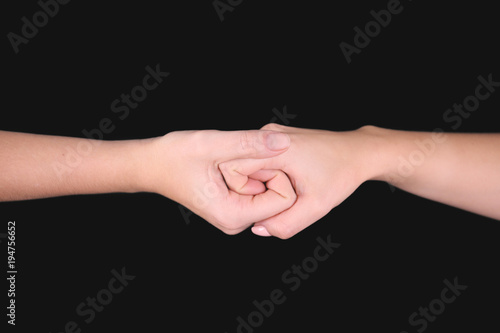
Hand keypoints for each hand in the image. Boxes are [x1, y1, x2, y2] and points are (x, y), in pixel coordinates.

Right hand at [146, 129, 296, 233]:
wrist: (152, 165)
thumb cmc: (174, 156)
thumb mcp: (212, 144)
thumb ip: (249, 143)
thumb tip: (283, 141)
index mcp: (233, 214)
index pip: (284, 199)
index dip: (275, 172)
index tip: (251, 155)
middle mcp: (236, 222)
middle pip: (279, 198)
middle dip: (267, 171)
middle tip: (236, 157)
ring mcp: (234, 217)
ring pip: (269, 193)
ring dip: (258, 171)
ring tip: (230, 160)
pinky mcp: (233, 208)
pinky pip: (258, 191)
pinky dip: (252, 174)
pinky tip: (230, 164)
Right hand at [219, 124, 379, 238]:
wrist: (358, 152)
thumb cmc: (341, 174)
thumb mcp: (316, 206)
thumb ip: (286, 223)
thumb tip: (258, 229)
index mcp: (276, 147)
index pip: (233, 169)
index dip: (243, 192)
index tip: (264, 202)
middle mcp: (268, 133)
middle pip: (239, 167)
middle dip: (253, 189)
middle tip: (278, 198)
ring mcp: (270, 133)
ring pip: (247, 164)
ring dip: (260, 182)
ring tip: (286, 188)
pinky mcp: (274, 137)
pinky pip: (257, 159)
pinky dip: (265, 174)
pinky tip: (283, 180)